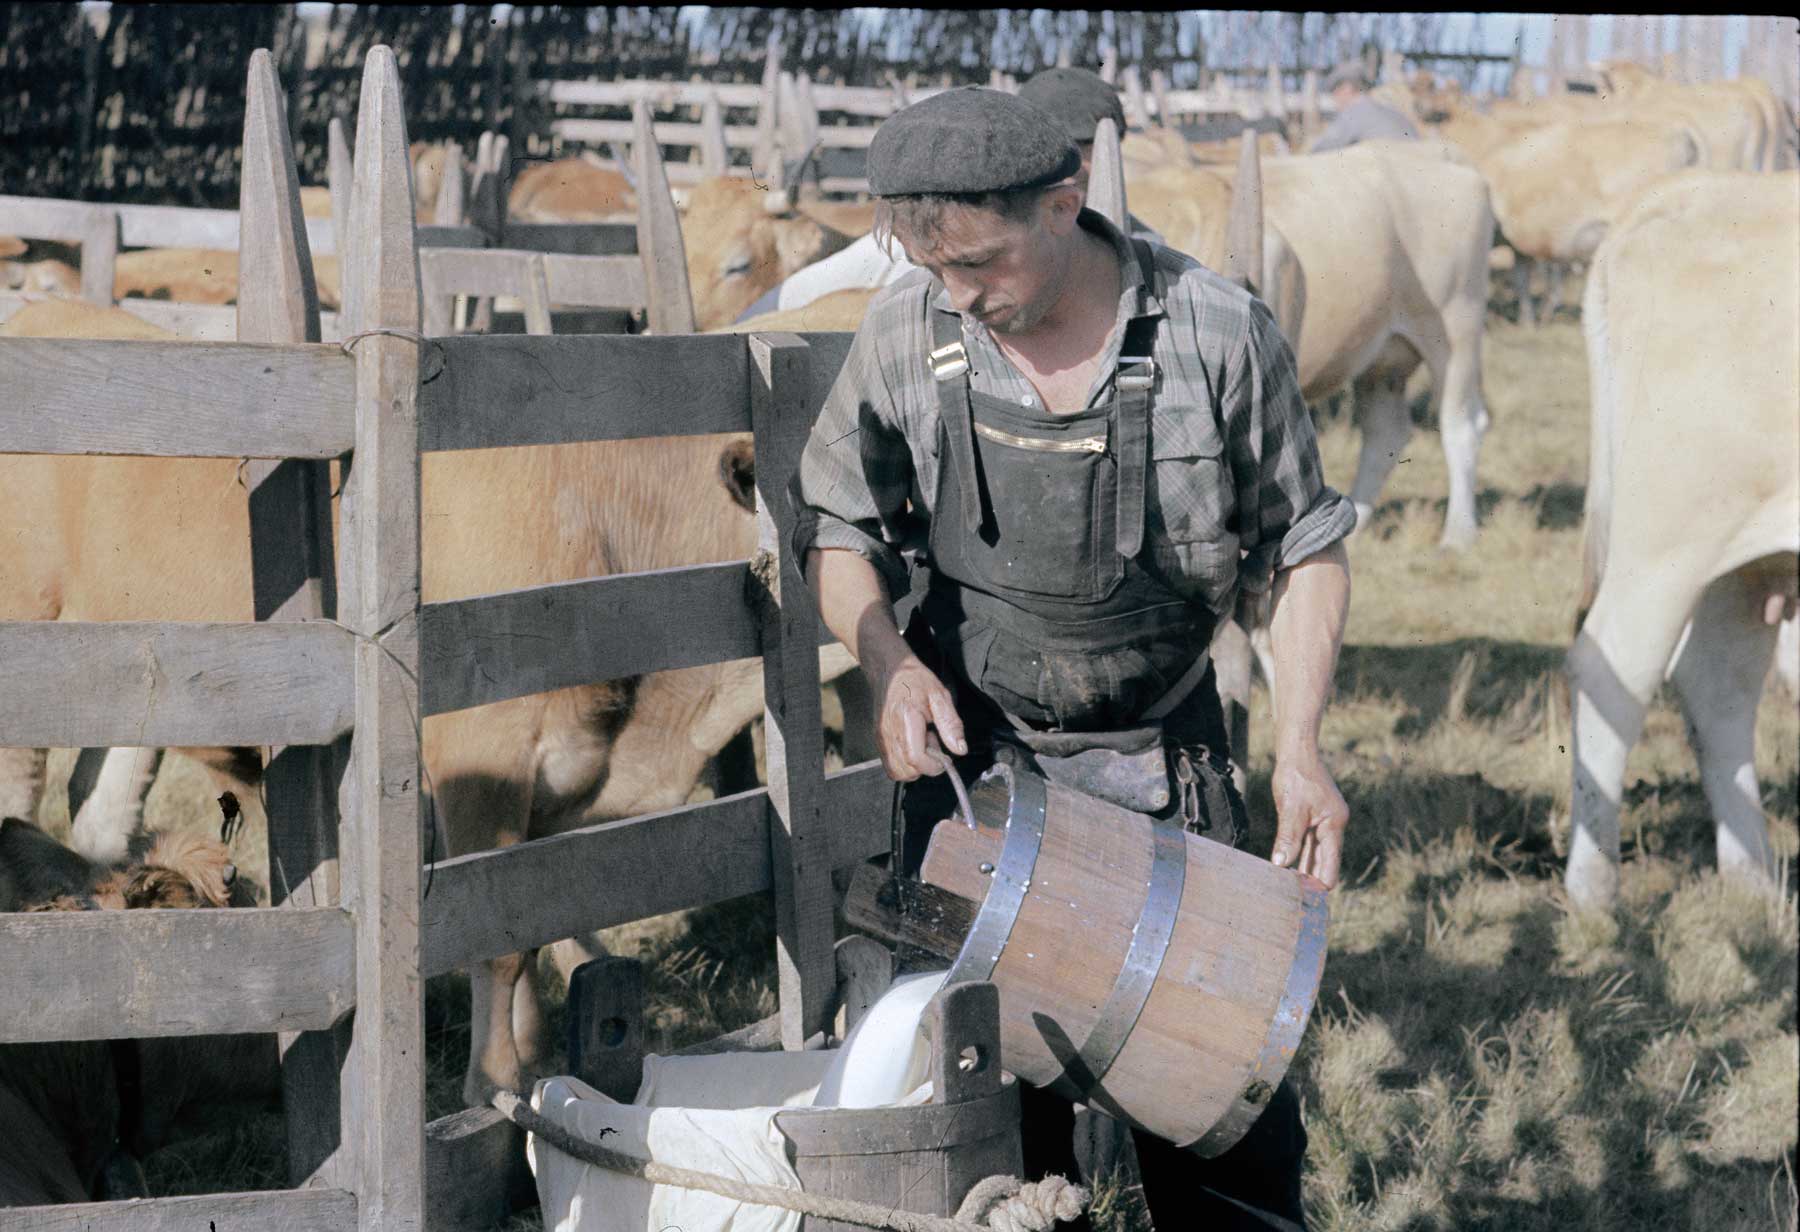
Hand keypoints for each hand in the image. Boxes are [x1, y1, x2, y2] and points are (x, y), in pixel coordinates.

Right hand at [870, 657, 966, 781]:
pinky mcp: (878, 740)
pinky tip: (913, 742)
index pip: (916, 759)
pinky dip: (905, 762)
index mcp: (905, 721)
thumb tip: (960, 749)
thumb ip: (951, 725)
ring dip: (914, 765)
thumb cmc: (915, 679)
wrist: (889, 669)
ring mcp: (880, 739)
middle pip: (906, 771)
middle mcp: (888, 734)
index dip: (934, 765)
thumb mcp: (940, 696)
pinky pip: (891, 764)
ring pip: (897, 772)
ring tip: (922, 741)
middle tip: (933, 742)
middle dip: (925, 765)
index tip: (944, 757)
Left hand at [1270, 755, 1348, 887]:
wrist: (1296, 751)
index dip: (1322, 881)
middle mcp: (1333, 824)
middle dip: (1313, 878)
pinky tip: (1291, 867)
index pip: (1330, 861)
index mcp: (1334, 823)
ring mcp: (1324, 820)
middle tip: (1300, 901)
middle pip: (1324, 858)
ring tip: (1295, 890)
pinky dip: (1301, 854)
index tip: (1312, 900)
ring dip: (1306, 868)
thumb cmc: (1295, 776)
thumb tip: (1281, 864)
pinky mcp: (1313, 816)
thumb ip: (1289, 837)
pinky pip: (1309, 841)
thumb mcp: (1291, 808)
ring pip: (1315, 851)